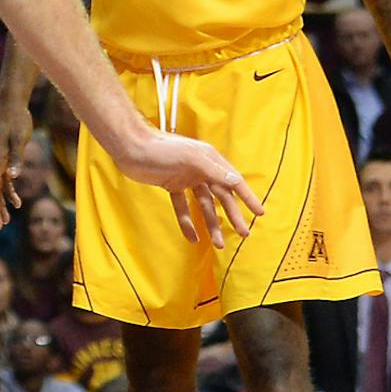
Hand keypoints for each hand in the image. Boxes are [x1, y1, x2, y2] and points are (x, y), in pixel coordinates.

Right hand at [0, 100, 34, 230]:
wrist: (11, 103)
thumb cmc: (17, 119)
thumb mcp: (19, 139)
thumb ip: (17, 158)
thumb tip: (13, 176)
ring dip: (2, 204)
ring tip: (6, 221)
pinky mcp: (4, 157)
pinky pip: (5, 179)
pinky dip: (9, 191)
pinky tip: (16, 202)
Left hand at [109, 129, 261, 246]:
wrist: (131, 147)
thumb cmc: (162, 148)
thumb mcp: (191, 158)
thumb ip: (213, 170)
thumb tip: (235, 181)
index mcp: (210, 160)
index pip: (234, 181)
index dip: (248, 197)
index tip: (259, 213)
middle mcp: (201, 169)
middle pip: (221, 197)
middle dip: (232, 216)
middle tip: (242, 234)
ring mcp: (186, 178)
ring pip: (203, 205)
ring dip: (211, 224)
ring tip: (217, 244)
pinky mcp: (171, 185)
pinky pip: (182, 207)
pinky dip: (187, 221)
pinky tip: (192, 237)